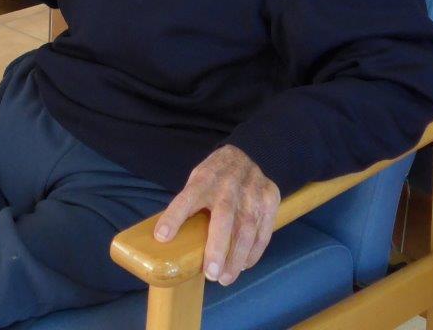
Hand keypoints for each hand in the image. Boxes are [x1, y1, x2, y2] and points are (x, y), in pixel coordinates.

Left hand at [153, 145, 279, 285]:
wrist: (246, 154)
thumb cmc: (214, 177)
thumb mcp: (197, 180)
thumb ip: (188, 204)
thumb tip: (167, 238)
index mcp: (204, 178)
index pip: (186, 198)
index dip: (173, 217)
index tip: (162, 237)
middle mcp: (228, 184)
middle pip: (223, 218)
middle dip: (217, 248)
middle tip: (211, 275)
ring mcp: (252, 191)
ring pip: (247, 229)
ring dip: (236, 257)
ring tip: (225, 278)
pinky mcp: (270, 198)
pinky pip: (264, 230)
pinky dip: (254, 252)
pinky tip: (243, 265)